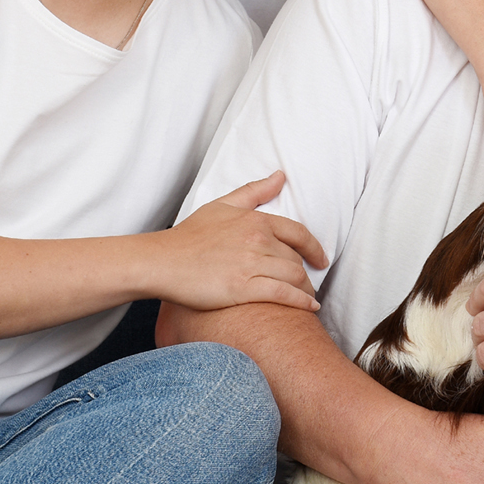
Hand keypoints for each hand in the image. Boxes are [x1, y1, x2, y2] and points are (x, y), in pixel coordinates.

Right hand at [152, 172, 327, 311]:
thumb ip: (254, 191)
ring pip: (294, 277)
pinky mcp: (243, 289)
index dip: (314, 247)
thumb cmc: (189, 235)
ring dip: (307, 289)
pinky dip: (301, 302)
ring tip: (309, 298)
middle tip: (310, 284)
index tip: (322, 259)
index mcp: (255, 221)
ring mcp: (251, 265)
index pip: (298, 233)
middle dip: (307, 273)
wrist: (162, 262)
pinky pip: (283, 295)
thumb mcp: (222, 205)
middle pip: (296, 258)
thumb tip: (281, 176)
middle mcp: (257, 240)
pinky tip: (310, 308)